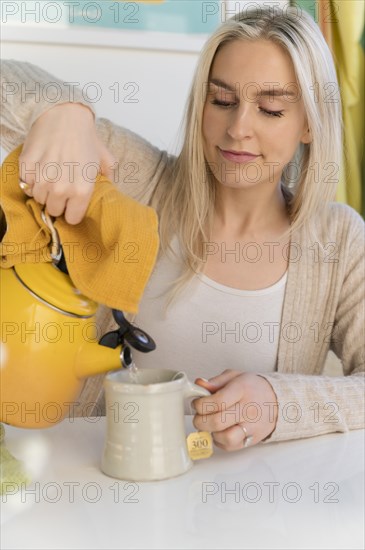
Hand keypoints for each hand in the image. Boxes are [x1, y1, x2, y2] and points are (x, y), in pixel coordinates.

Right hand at [18, 103, 116, 223]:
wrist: (64, 114)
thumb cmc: (85, 137)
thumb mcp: (105, 159)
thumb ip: (109, 179)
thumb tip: (110, 190)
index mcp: (82, 189)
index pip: (72, 218)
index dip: (72, 211)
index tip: (72, 203)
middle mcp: (61, 187)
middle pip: (54, 210)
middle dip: (58, 201)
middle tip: (62, 187)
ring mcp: (42, 178)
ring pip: (39, 198)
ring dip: (44, 191)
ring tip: (52, 176)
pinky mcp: (27, 168)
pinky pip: (26, 185)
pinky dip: (31, 180)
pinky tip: (41, 168)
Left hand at [193, 370, 277, 451]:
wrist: (278, 401)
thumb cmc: (253, 388)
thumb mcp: (235, 376)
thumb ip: (216, 381)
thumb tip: (199, 384)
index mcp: (242, 390)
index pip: (217, 401)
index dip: (200, 404)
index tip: (197, 403)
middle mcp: (248, 409)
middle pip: (217, 421)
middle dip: (200, 420)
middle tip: (199, 416)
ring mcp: (252, 426)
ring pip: (225, 437)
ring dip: (211, 432)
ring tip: (210, 425)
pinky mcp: (252, 440)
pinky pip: (230, 446)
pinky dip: (219, 441)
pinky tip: (220, 431)